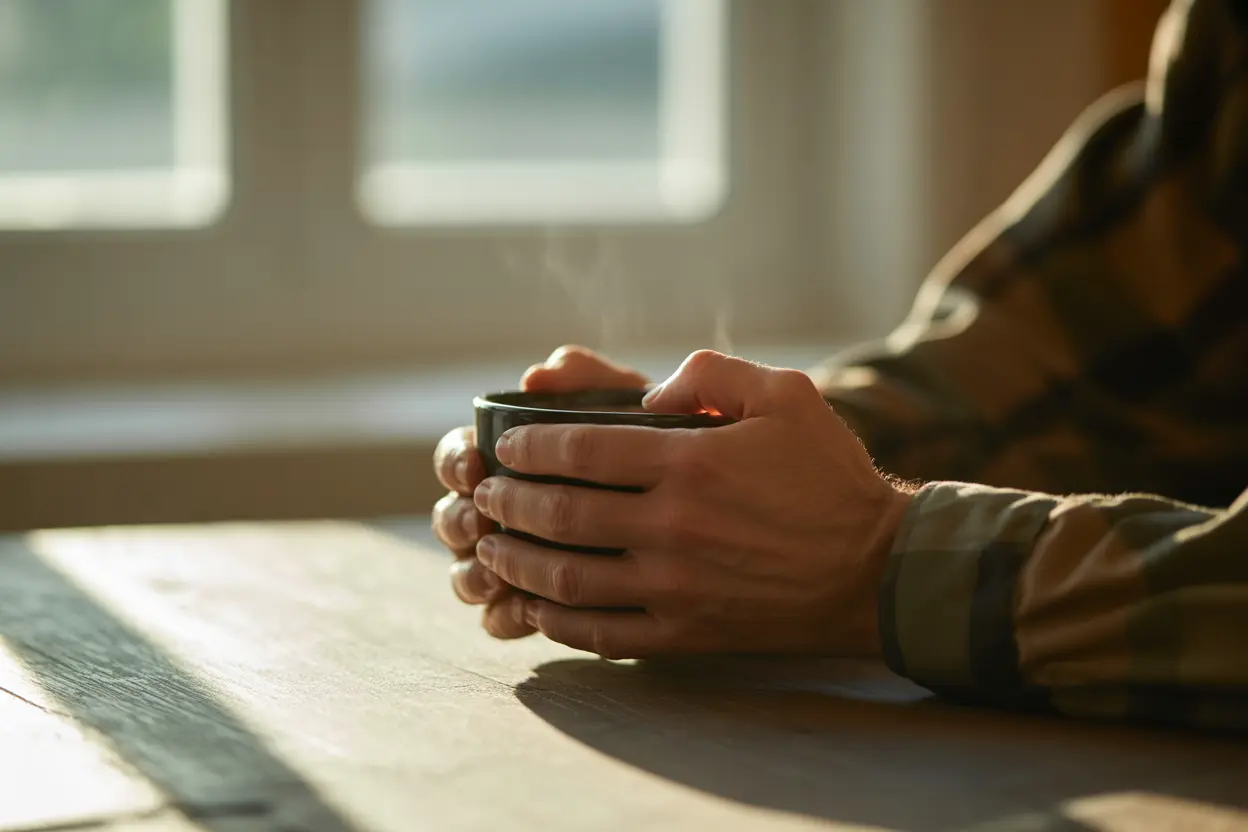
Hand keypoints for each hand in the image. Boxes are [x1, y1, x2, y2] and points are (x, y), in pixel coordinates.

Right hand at [431, 345, 648, 638]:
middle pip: (452, 520)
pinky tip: (527, 611)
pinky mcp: (540, 607)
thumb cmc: (663, 442)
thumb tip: (537, 377)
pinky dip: (506, 617)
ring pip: (468, 576)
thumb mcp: (633, 405)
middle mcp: (503, 512)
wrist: (717, 502)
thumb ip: (590, 379)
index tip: (475, 463)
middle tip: (480, 522)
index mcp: (510, 459)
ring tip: (496, 573)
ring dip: (472, 575)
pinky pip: (503, 621)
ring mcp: (518, 562)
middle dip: (458, 521)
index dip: (456, 462)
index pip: (459, 457)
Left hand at [471, 350, 913, 657]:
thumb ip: (710, 373)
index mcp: (689, 462)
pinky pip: (601, 634)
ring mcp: (675, 587)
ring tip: (489, 547)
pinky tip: (534, 604)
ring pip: (567, 577)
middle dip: (507, 502)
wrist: (877, 570)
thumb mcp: (785, 393)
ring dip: (516, 561)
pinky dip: (556, 620)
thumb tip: (649, 392)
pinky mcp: (685, 633)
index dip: (529, 447)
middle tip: (484, 494)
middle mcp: (672, 526)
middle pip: (559, 514)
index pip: (579, 450)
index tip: (504, 447)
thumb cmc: (828, 476)